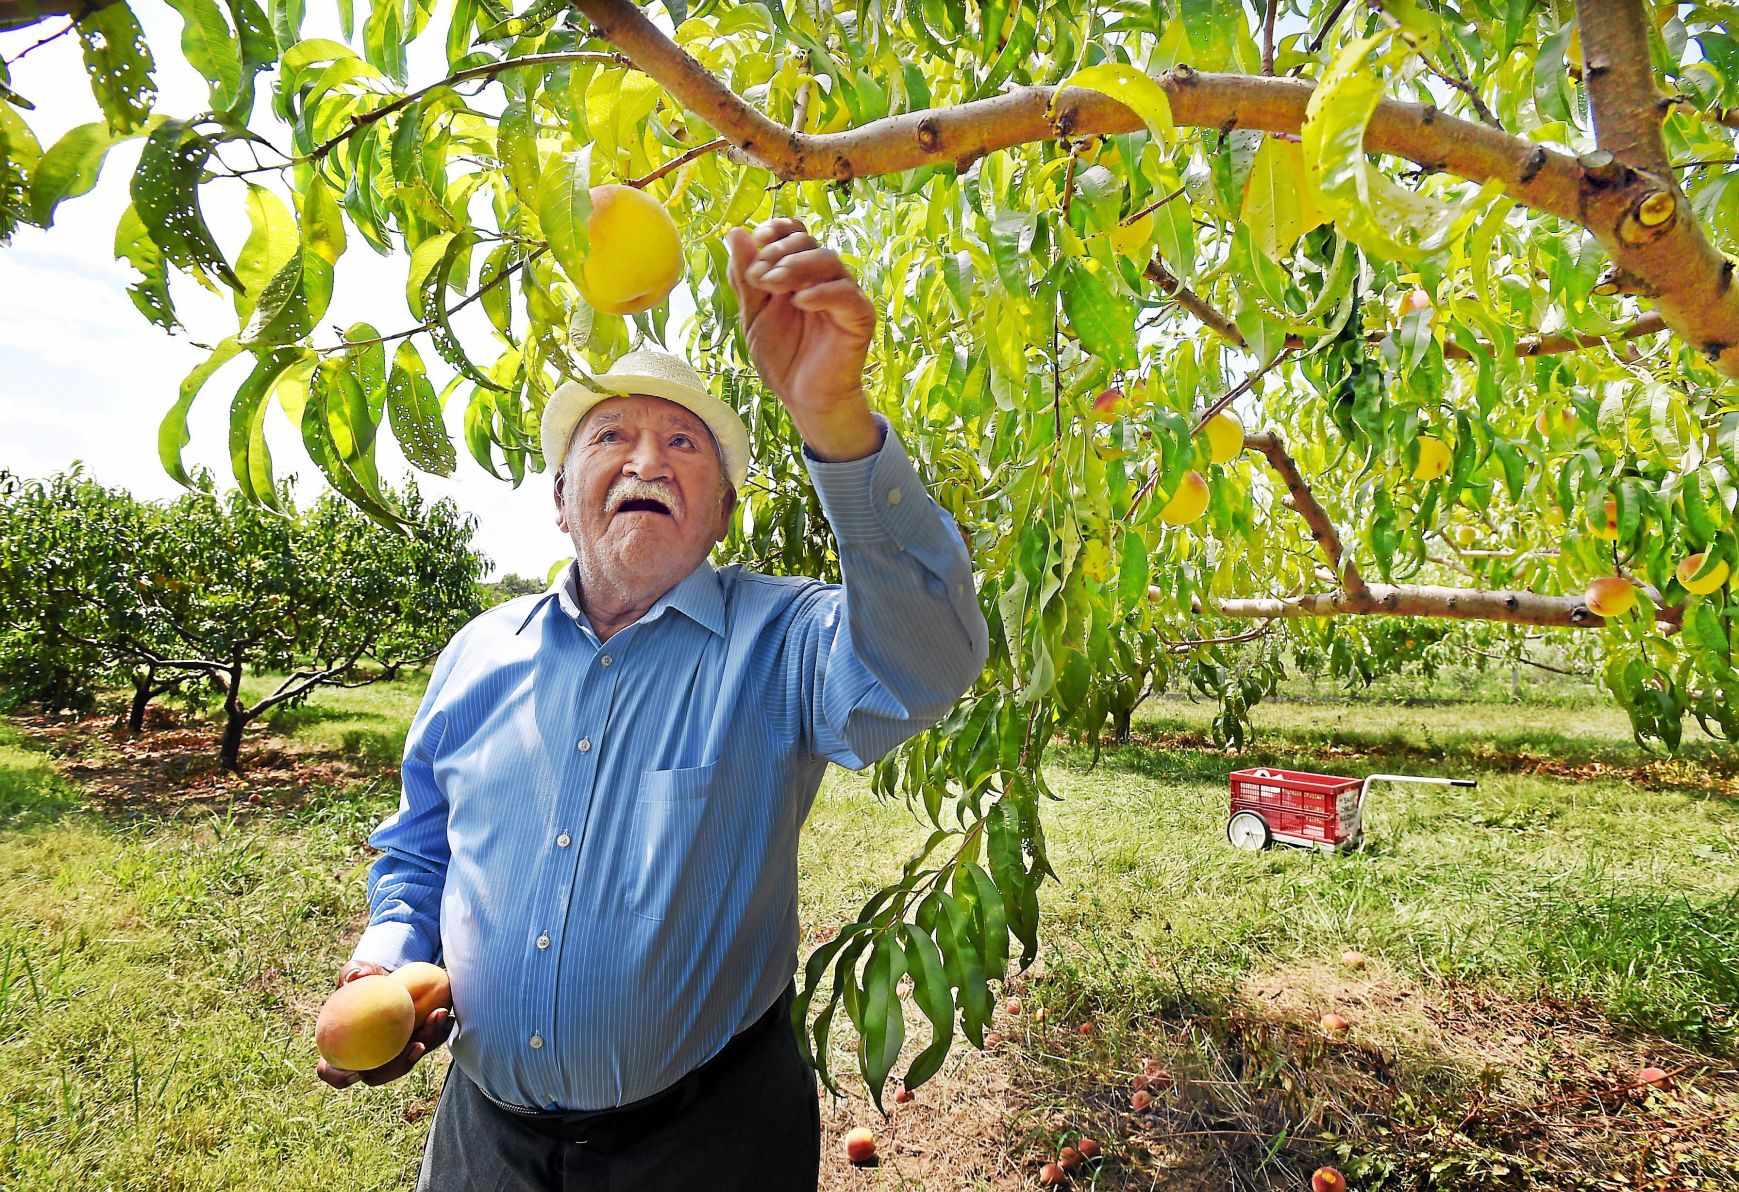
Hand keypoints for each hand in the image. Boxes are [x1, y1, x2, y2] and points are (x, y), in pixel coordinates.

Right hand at [316, 961, 454, 1089]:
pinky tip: (447, 1017)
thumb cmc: (365, 977)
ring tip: (439, 1018)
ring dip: (426, 1043)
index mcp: (341, 1047)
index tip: (357, 1072)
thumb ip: (351, 972)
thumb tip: (355, 976)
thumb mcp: (357, 971)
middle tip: (418, 1044)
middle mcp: (365, 1058)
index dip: (340, 1077)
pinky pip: (425, 1045)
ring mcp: (389, 1056)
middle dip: (400, 1064)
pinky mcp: (410, 1046)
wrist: (388, 978)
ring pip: (406, 1061)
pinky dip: (437, 1033)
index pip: (333, 1072)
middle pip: (378, 1075)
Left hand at [723, 218, 880, 460]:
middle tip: (756, 279)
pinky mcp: (859, 316)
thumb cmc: (782, 355)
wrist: (803, 397)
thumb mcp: (753, 314)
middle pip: (808, 242)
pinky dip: (821, 292)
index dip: (777, 229)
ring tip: (771, 286)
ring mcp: (844, 295)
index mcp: (800, 272)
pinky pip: (846, 293)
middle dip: (777, 253)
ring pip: (828, 260)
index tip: (757, 240)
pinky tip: (798, 302)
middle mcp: (824, 277)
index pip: (795, 232)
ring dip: (795, 266)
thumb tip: (735, 232)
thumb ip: (744, 277)